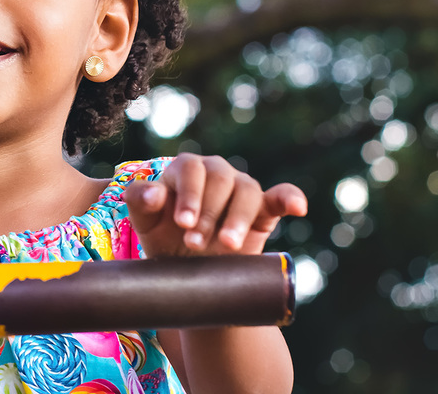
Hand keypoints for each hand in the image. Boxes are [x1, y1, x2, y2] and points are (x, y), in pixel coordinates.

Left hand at [123, 153, 306, 257]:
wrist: (190, 268)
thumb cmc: (164, 236)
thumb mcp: (145, 222)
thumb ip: (140, 201)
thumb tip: (155, 193)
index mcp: (186, 169)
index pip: (190, 170)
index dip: (188, 195)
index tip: (182, 224)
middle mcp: (216, 173)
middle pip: (221, 180)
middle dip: (208, 213)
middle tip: (194, 244)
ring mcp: (241, 190)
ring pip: (248, 191)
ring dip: (237, 218)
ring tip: (227, 245)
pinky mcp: (264, 210)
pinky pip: (281, 197)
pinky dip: (291, 198)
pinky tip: (298, 207)